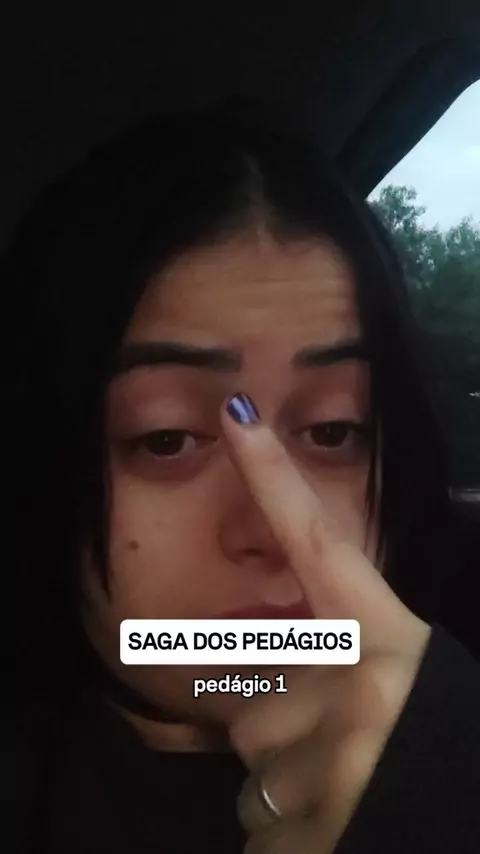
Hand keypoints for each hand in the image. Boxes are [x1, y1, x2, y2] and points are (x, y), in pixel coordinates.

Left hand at [221, 397, 430, 853]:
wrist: (465, 806)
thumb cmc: (447, 741)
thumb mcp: (408, 678)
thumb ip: (345, 654)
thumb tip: (280, 652)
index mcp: (390, 640)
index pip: (319, 541)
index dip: (273, 477)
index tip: (235, 417)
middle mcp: (359, 685)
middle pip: (254, 695)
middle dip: (278, 725)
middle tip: (335, 748)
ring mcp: (337, 757)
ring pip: (253, 765)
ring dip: (284, 784)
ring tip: (342, 793)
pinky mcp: (315, 828)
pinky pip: (258, 831)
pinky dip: (285, 837)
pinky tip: (330, 831)